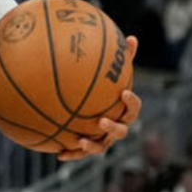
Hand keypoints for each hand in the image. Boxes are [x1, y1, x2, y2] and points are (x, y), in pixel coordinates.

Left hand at [57, 36, 141, 160]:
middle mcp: (115, 126)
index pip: (133, 107)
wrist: (83, 106)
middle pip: (121, 131)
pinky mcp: (86, 147)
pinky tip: (58, 153)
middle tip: (101, 120)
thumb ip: (119, 58)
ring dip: (92, 146)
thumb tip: (131, 37)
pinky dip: (71, 154)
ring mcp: (102, 139)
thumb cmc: (99, 87)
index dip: (131, 102)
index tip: (124, 92)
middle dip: (113, 128)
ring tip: (80, 141)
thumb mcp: (108, 71)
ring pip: (101, 147)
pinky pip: (78, 153)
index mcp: (122, 109)